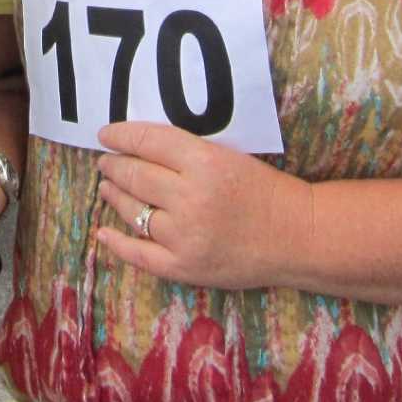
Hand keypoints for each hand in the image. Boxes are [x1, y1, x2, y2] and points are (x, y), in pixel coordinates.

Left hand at [94, 122, 310, 291]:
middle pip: (136, 175)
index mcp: (204, 162)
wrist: (298, 237)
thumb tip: (138, 146)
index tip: (105, 134)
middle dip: (114, 166)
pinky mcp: (184, 267)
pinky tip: (103, 233)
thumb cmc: (265, 191)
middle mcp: (190, 197)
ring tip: (106, 187)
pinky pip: (140, 255)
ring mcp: (184, 235)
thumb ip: (186, 152)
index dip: (121, 136)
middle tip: (105, 162)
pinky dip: (117, 244)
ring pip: (133, 211)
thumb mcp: (228, 156)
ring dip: (114, 196)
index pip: (148, 141)